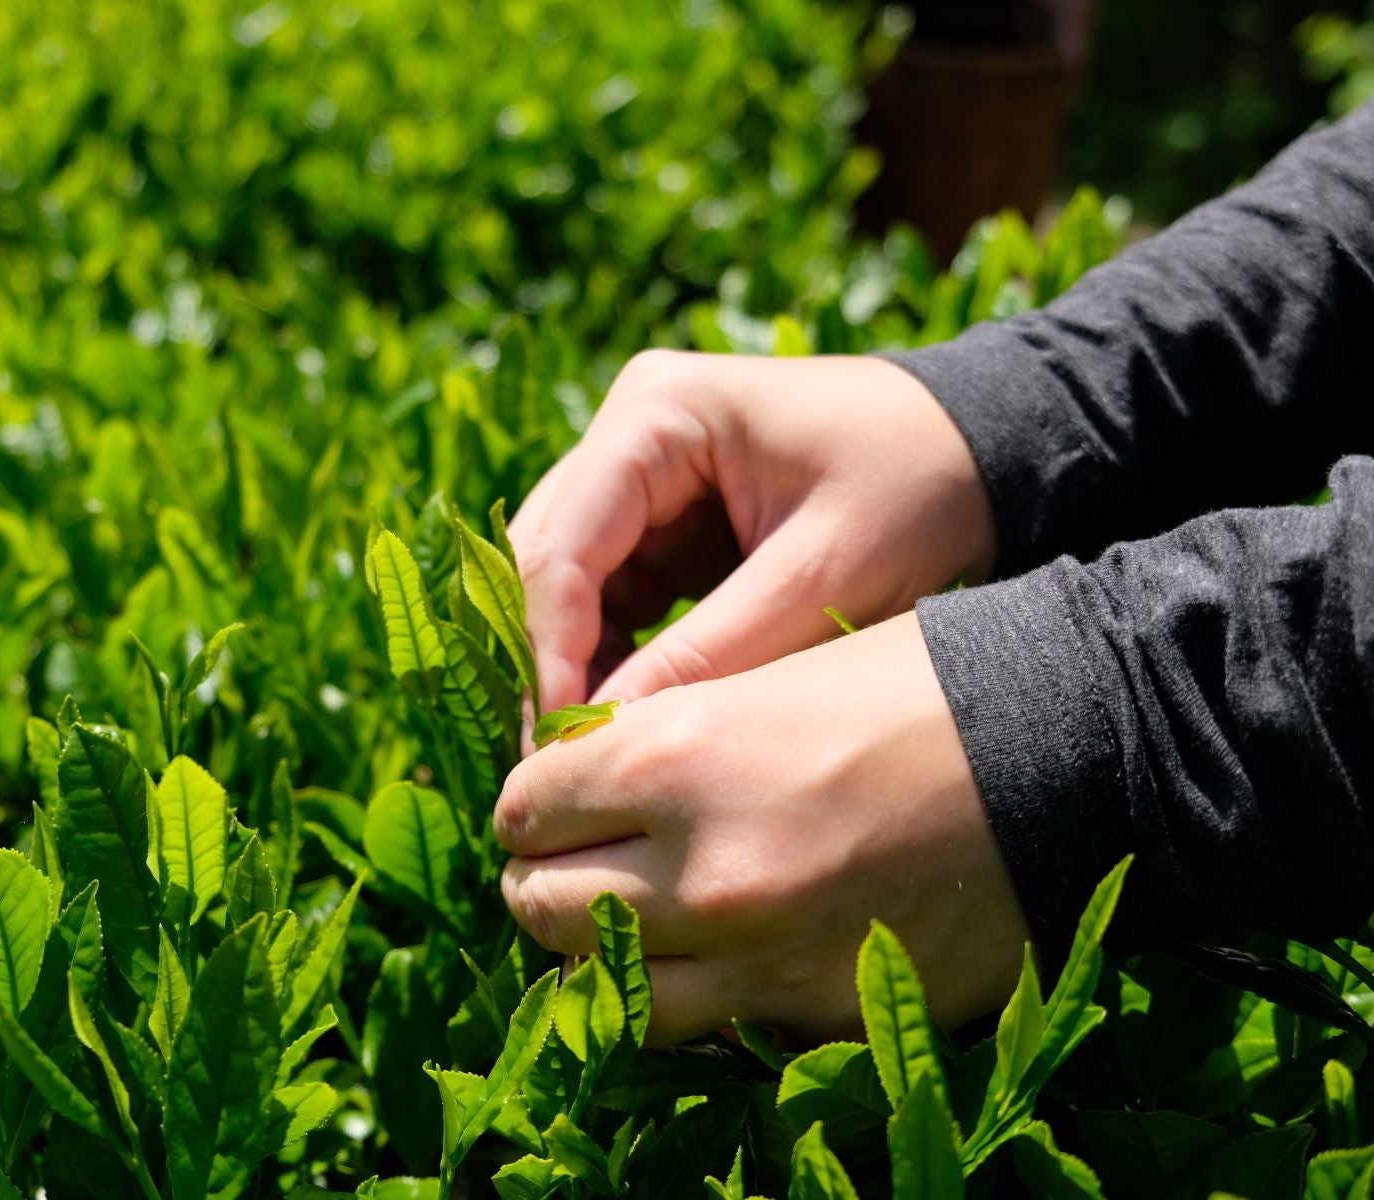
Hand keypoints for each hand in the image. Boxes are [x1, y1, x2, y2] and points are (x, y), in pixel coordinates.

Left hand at [493, 611, 1028, 1045]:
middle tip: (571, 860)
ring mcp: (757, 959)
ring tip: (623, 918)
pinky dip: (686, 994)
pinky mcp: (815, 1014)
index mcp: (674, 758)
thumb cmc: (914, 685)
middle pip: (538, 904)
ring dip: (596, 954)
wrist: (1072, 749)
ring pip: (601, 990)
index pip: (525, 807)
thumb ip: (657, 738)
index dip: (530, 802)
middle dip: (541, 878)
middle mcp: (699, 871)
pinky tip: (708, 952)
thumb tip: (577, 781)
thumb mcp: (762, 679)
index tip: (551, 799)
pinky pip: (701, 1026)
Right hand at [507, 351, 995, 712]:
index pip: (562, 542)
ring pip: (567, 580)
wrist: (991, 445)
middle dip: (548, 660)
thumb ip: (712, 655)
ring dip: (575, 662)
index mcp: (658, 412)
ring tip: (587, 752)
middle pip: (546, 556)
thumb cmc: (921, 487)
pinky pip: (610, 589)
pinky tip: (624, 718)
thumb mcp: (824, 576)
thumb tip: (606, 738)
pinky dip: (612, 653)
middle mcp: (629, 426)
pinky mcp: (662, 511)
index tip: (559, 744)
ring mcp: (641, 466)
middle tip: (554, 764)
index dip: (547, 648)